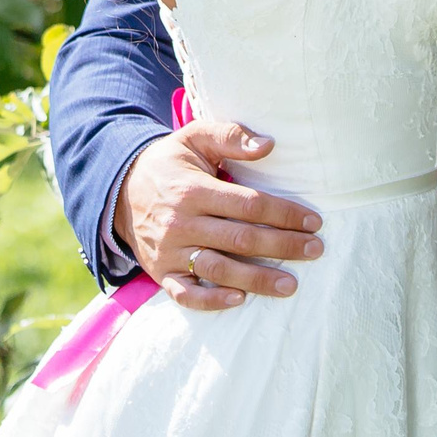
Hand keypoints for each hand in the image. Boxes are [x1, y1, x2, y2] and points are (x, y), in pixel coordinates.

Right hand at [113, 120, 324, 310]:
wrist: (120, 190)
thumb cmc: (169, 163)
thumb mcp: (193, 137)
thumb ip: (229, 135)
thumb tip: (268, 145)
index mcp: (192, 190)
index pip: (248, 205)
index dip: (284, 214)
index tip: (313, 221)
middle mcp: (180, 223)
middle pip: (241, 239)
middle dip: (283, 246)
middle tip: (316, 250)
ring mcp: (169, 251)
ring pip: (219, 270)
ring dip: (258, 280)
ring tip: (292, 285)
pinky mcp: (161, 273)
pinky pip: (185, 294)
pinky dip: (211, 301)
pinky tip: (239, 300)